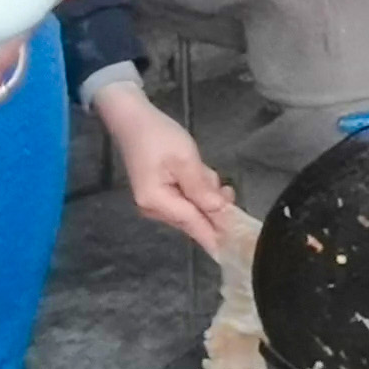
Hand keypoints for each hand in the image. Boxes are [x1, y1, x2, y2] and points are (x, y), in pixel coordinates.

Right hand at [91, 81, 232, 250]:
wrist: (132, 118)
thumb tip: (220, 213)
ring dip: (205, 194)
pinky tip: (198, 172)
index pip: (195, 225)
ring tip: (205, 170)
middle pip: (194, 219)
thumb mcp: (185, 159)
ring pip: (192, 209)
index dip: (217, 236)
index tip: (237, 250)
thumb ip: (202, 189)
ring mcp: (154, 204)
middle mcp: (153, 210)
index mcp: (157, 202)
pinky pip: (185, 200)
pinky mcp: (158, 195)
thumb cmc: (158, 136)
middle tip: (227, 188)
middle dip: (213, 206)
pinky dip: (196, 189)